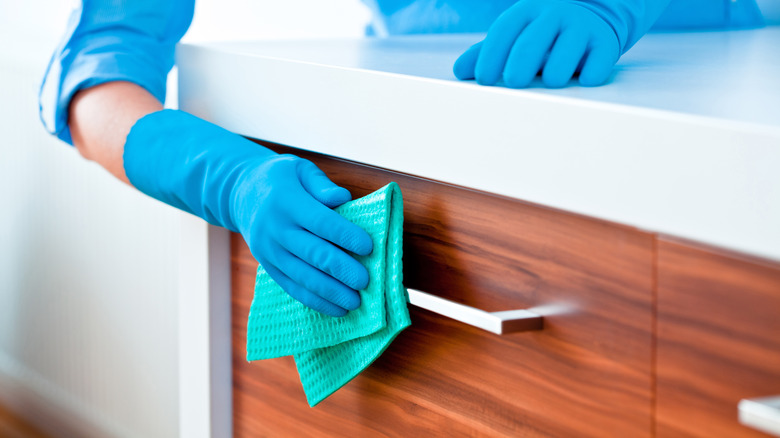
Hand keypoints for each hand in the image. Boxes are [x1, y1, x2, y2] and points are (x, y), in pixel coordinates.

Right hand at [231, 154, 372, 316]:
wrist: (240, 193)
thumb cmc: (280, 179)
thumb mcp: (300, 169)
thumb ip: (321, 185)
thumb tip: (343, 198)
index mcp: (286, 201)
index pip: (320, 221)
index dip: (345, 235)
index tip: (368, 246)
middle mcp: (276, 229)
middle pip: (313, 253)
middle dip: (341, 269)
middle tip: (365, 281)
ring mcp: (269, 251)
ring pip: (303, 276)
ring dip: (331, 291)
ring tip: (355, 301)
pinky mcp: (268, 267)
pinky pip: (293, 287)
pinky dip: (315, 301)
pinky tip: (337, 309)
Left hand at [453, 0, 619, 87]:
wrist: (592, 16)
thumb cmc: (542, 34)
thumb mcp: (514, 37)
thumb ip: (485, 53)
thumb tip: (459, 71)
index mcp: (526, 11)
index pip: (504, 31)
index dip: (490, 56)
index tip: (482, 80)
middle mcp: (554, 14)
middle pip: (532, 41)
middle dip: (520, 64)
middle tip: (514, 83)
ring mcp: (581, 27)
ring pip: (566, 51)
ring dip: (555, 72)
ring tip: (551, 82)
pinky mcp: (605, 43)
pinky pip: (598, 61)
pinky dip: (589, 74)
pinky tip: (582, 80)